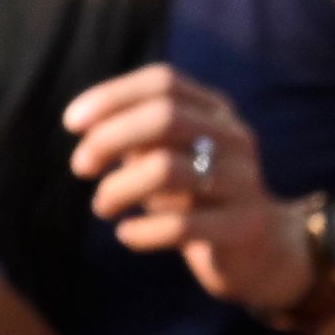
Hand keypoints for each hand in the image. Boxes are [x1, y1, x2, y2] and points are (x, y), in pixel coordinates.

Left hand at [64, 65, 319, 313]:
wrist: (263, 251)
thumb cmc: (199, 198)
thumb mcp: (170, 158)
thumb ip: (137, 138)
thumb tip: (86, 125)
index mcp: (217, 113)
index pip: (163, 83)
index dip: (112, 96)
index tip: (72, 123)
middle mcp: (235, 139)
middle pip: (165, 117)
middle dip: (109, 138)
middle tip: (81, 167)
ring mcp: (243, 182)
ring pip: (167, 169)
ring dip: (118, 188)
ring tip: (102, 206)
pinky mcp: (243, 227)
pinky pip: (181, 226)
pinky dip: (141, 231)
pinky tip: (126, 235)